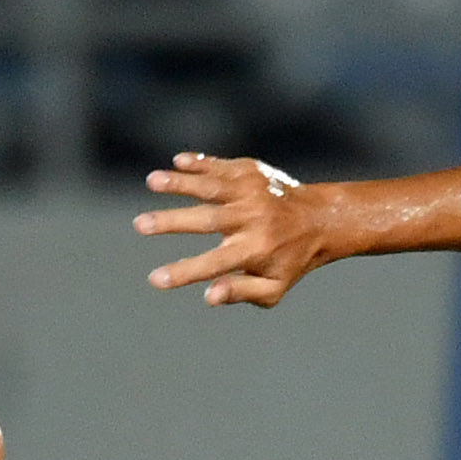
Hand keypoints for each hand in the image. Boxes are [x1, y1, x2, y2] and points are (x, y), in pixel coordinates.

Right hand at [134, 153, 329, 304]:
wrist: (321, 218)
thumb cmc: (289, 260)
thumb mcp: (273, 288)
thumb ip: (240, 292)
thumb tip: (208, 296)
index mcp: (256, 251)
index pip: (213, 265)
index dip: (183, 272)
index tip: (154, 279)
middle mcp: (253, 219)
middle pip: (206, 220)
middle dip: (171, 222)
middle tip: (139, 224)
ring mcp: (253, 191)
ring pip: (211, 186)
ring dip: (179, 182)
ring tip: (151, 181)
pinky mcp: (252, 172)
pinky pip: (220, 167)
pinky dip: (199, 164)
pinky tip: (176, 162)